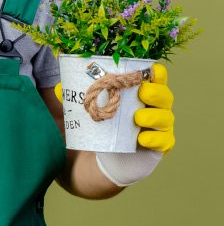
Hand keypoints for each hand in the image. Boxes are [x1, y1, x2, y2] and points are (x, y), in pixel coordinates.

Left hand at [55, 63, 174, 185]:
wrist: (104, 155)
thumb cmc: (100, 122)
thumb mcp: (87, 106)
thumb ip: (74, 96)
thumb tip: (59, 87)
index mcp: (140, 90)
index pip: (156, 76)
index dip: (156, 72)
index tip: (149, 69)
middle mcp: (155, 106)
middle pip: (165, 95)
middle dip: (156, 92)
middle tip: (142, 93)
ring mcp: (159, 127)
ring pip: (166, 118)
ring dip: (154, 116)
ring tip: (138, 118)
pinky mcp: (160, 147)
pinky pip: (164, 141)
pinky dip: (155, 140)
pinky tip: (142, 140)